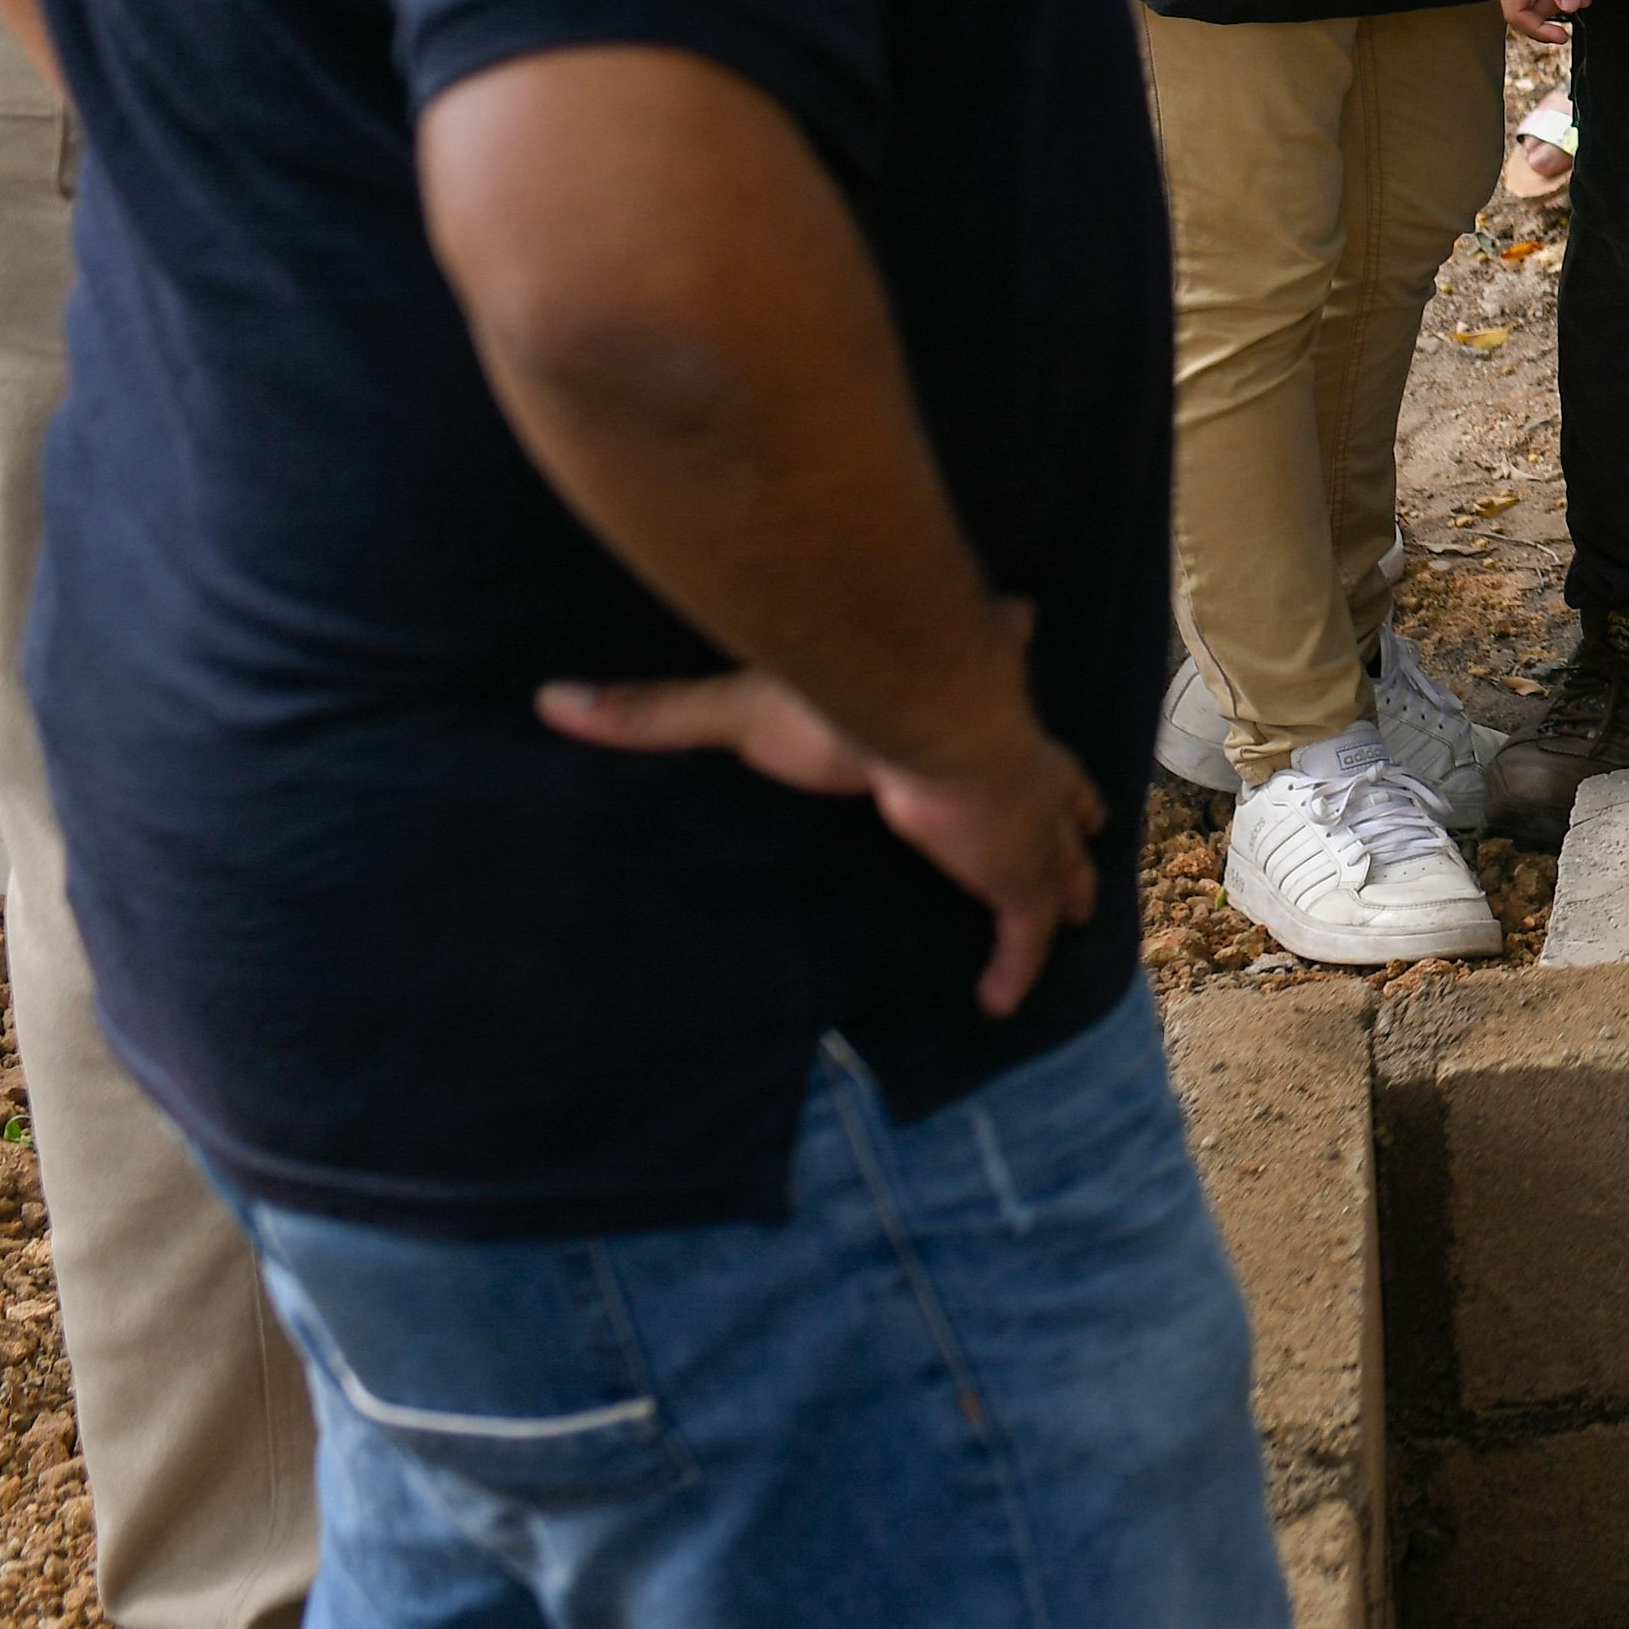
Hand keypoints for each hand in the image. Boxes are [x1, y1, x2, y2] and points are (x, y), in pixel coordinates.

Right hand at [537, 617, 1101, 1016]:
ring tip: (1075, 901)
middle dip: (1064, 793)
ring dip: (1063, 873)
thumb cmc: (842, 701)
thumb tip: (548, 699)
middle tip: (1079, 813)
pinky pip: (1029, 928)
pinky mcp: (1023, 870)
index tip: (1018, 629)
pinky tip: (1002, 999)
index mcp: (961, 691)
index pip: (999, 650)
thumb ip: (652, 711)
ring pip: (1059, 847)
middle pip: (1053, 772)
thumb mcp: (738, 706)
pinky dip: (1019, 962)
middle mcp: (1011, 748)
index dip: (1007, 645)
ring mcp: (1025, 815)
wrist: (927, 714)